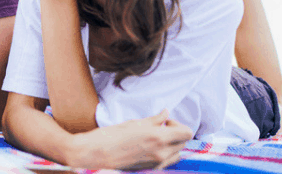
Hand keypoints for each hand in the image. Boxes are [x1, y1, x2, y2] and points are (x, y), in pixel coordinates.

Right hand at [66, 109, 191, 169]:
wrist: (95, 154)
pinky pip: (167, 162)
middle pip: (183, 143)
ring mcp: (157, 164)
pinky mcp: (150, 171)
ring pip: (177, 154)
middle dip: (175, 134)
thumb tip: (166, 113)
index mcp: (158, 138)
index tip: (165, 122)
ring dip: (171, 145)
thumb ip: (154, 119)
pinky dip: (164, 154)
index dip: (178, 124)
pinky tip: (149, 148)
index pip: (186, 132)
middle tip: (160, 128)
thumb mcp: (134, 123)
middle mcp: (161, 153)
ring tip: (155, 139)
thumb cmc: (111, 136)